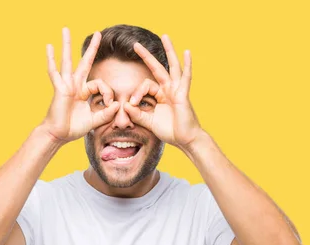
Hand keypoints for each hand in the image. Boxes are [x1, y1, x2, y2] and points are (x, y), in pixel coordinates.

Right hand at [40, 27, 119, 144]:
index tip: (108, 103)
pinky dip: (50, 59)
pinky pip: (54, 72)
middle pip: (84, 62)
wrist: (58, 135)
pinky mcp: (59, 88)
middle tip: (98, 33)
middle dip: (92, 48)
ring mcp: (66, 85)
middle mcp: (75, 86)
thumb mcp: (94, 121)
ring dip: (67, 44)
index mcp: (83, 92)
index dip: (107, 92)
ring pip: (68, 61)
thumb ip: (106, 113)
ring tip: (65, 29)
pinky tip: (48, 46)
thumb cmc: (73, 128)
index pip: (100, 84)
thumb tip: (118, 104)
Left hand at [124, 35, 202, 149]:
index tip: (132, 104)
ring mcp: (177, 90)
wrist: (185, 140)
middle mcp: (168, 89)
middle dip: (146, 56)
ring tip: (165, 36)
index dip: (136, 93)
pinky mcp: (183, 94)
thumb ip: (137, 114)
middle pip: (157, 68)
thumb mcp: (149, 122)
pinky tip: (187, 52)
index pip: (144, 85)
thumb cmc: (169, 131)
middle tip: (135, 44)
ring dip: (169, 50)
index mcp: (160, 95)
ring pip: (172, 66)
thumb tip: (125, 106)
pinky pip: (186, 77)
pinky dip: (188, 64)